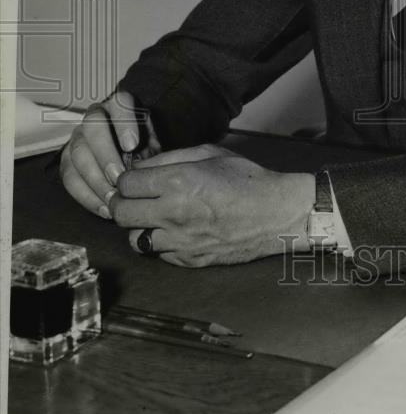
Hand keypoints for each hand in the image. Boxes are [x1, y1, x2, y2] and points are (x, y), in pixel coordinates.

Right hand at [60, 90, 159, 218]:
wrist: (129, 159)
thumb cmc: (145, 149)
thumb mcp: (152, 146)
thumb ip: (148, 152)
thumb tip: (143, 171)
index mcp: (120, 105)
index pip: (120, 104)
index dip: (124, 123)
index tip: (132, 145)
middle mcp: (96, 116)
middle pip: (93, 127)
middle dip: (105, 154)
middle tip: (118, 177)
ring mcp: (78, 136)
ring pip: (77, 153)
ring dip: (95, 179)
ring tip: (113, 198)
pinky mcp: (67, 159)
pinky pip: (69, 177)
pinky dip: (85, 195)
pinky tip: (103, 208)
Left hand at [108, 144, 315, 266]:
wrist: (277, 213)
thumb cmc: (247, 179)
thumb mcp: (210, 153)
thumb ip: (172, 157)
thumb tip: (143, 166)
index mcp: (177, 182)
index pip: (125, 183)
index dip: (126, 179)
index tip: (134, 179)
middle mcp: (172, 213)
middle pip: (120, 213)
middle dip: (122, 203)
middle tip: (134, 198)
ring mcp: (179, 240)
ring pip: (134, 239)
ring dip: (139, 226)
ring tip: (153, 217)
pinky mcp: (188, 259)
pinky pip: (158, 254)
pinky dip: (160, 243)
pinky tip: (174, 231)